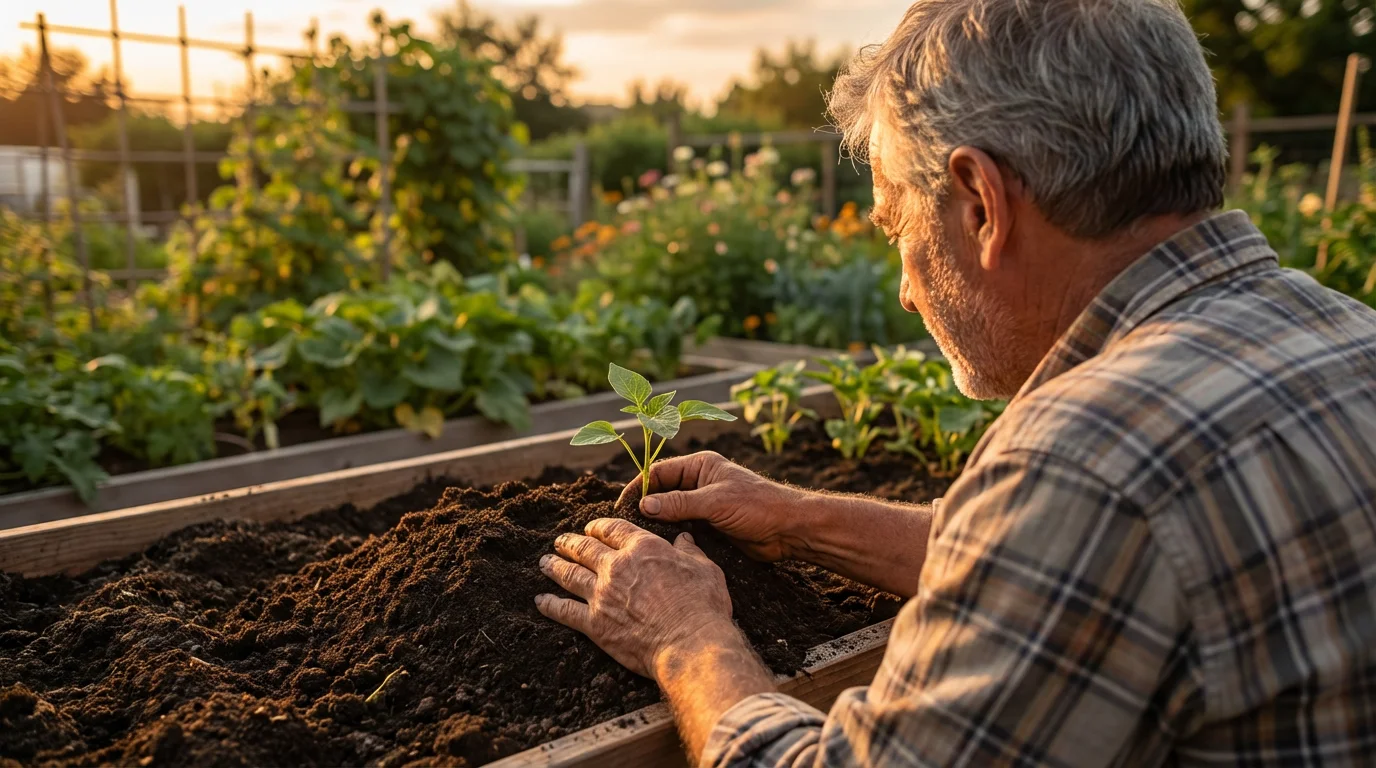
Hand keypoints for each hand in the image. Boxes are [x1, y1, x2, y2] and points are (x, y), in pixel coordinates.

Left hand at [535, 518, 734, 677]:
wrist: (690, 643)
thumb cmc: (703, 606)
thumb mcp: (706, 569)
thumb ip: (690, 552)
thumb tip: (684, 538)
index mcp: (643, 549)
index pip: (614, 529)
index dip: (599, 526)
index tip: (591, 528)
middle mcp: (617, 567)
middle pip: (585, 549)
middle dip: (570, 543)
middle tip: (560, 542)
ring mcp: (602, 595)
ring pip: (570, 575)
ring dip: (555, 567)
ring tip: (544, 562)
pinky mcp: (595, 624)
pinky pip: (565, 612)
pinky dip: (550, 605)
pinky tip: (541, 600)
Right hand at [617, 451, 808, 561]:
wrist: (789, 530)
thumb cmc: (758, 506)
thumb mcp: (715, 502)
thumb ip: (679, 504)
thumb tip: (644, 506)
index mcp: (700, 466)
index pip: (659, 472)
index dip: (639, 487)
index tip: (623, 506)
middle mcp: (700, 482)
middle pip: (662, 492)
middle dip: (645, 506)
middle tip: (625, 526)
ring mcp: (704, 504)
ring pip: (671, 512)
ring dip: (657, 524)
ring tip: (638, 540)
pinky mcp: (710, 525)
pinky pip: (683, 528)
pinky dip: (671, 536)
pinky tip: (660, 548)